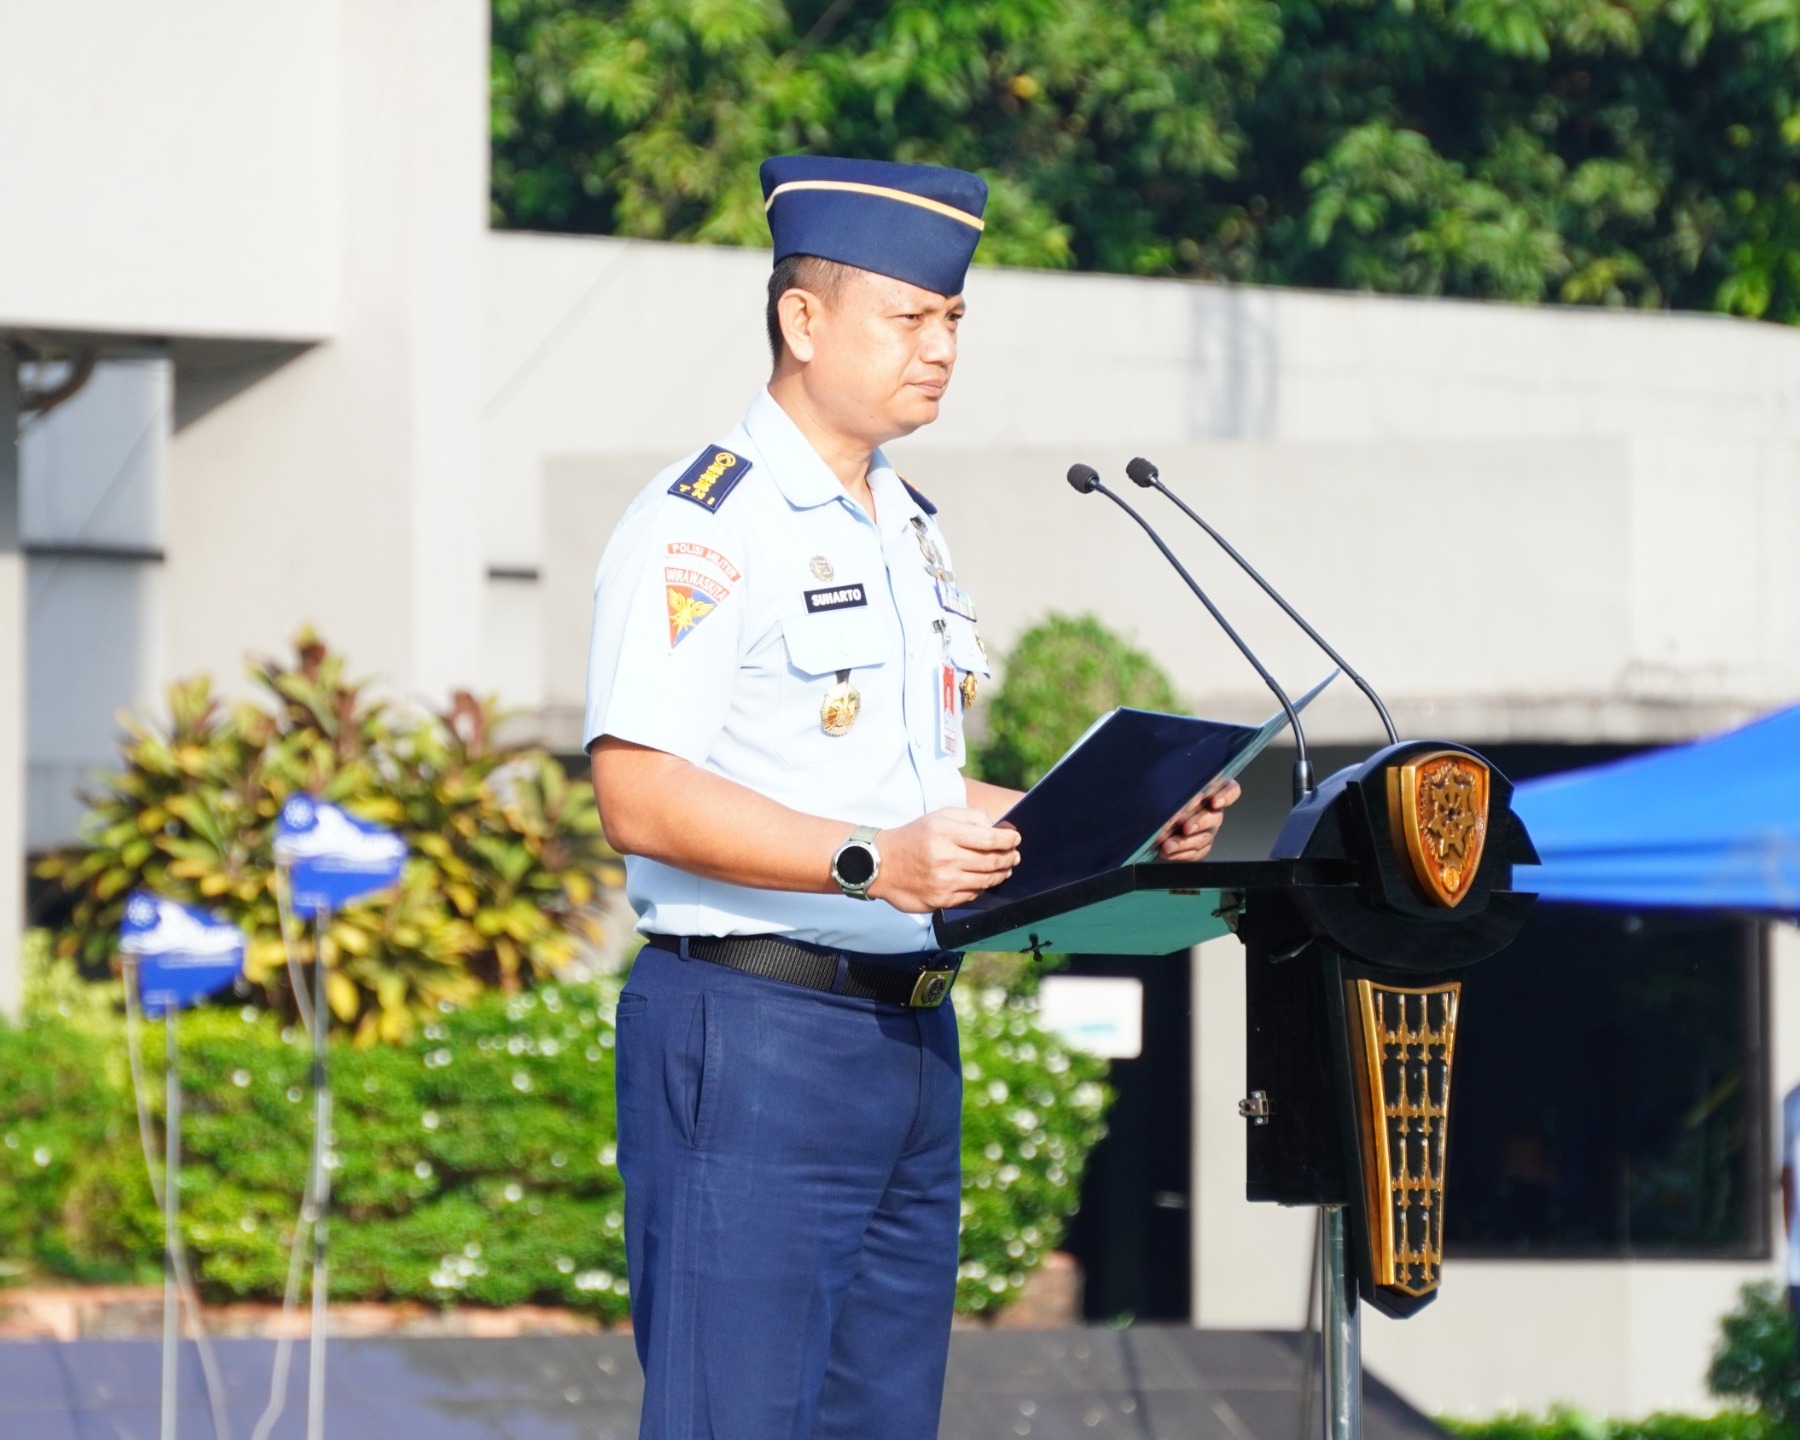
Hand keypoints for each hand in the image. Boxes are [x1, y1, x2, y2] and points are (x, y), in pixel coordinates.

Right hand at [867, 808, 1021, 911]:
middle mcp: (946, 858)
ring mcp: (944, 882)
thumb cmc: (914, 837)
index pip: (990, 839)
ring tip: (1005, 869)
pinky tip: (984, 881)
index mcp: (946, 833)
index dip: (1009, 840)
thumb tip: (997, 828)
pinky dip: (982, 888)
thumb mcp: (938, 817)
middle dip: (1009, 858)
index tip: (1015, 839)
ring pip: (985, 881)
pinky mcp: (940, 900)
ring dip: (1001, 874)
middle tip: (1015, 856)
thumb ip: (969, 817)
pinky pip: (972, 895)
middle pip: (991, 861)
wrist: (881, 864)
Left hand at [1155, 778, 1241, 861]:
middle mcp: (1212, 811)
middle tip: (1185, 827)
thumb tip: (1176, 798)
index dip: (1227, 795)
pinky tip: (1167, 851)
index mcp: (1209, 791)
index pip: (1231, 790)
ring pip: (1204, 837)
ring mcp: (1208, 830)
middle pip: (1216, 816)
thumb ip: (1175, 791)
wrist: (1150, 826)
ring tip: (1168, 845)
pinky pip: (1194, 852)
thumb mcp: (1165, 790)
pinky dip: (1179, 853)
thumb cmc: (1158, 800)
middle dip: (1199, 822)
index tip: (1214, 802)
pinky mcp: (1200, 848)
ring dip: (1184, 842)